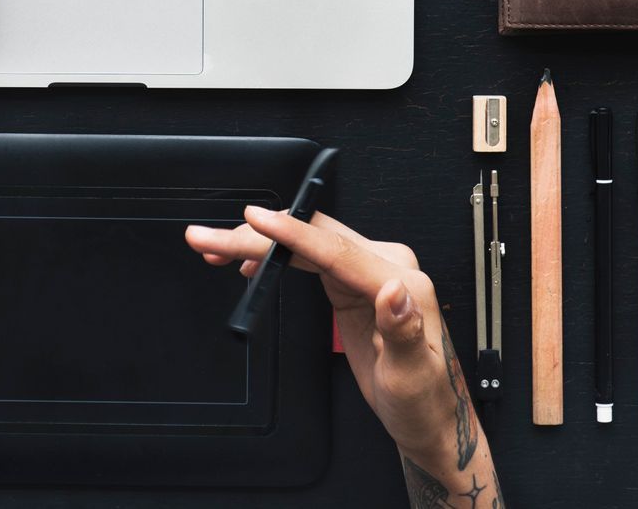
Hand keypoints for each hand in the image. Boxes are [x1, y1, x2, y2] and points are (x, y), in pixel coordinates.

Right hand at [185, 208, 479, 479]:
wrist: (429, 418)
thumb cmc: (424, 400)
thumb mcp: (412, 375)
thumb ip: (403, 330)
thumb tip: (394, 291)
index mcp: (401, 280)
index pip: (334, 248)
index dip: (290, 232)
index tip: (254, 219)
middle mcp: (386, 266)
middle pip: (311, 238)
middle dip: (256, 236)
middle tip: (208, 239)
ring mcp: (368, 272)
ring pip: (305, 244)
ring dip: (259, 244)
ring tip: (214, 247)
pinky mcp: (354, 284)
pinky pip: (309, 258)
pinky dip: (275, 257)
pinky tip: (249, 263)